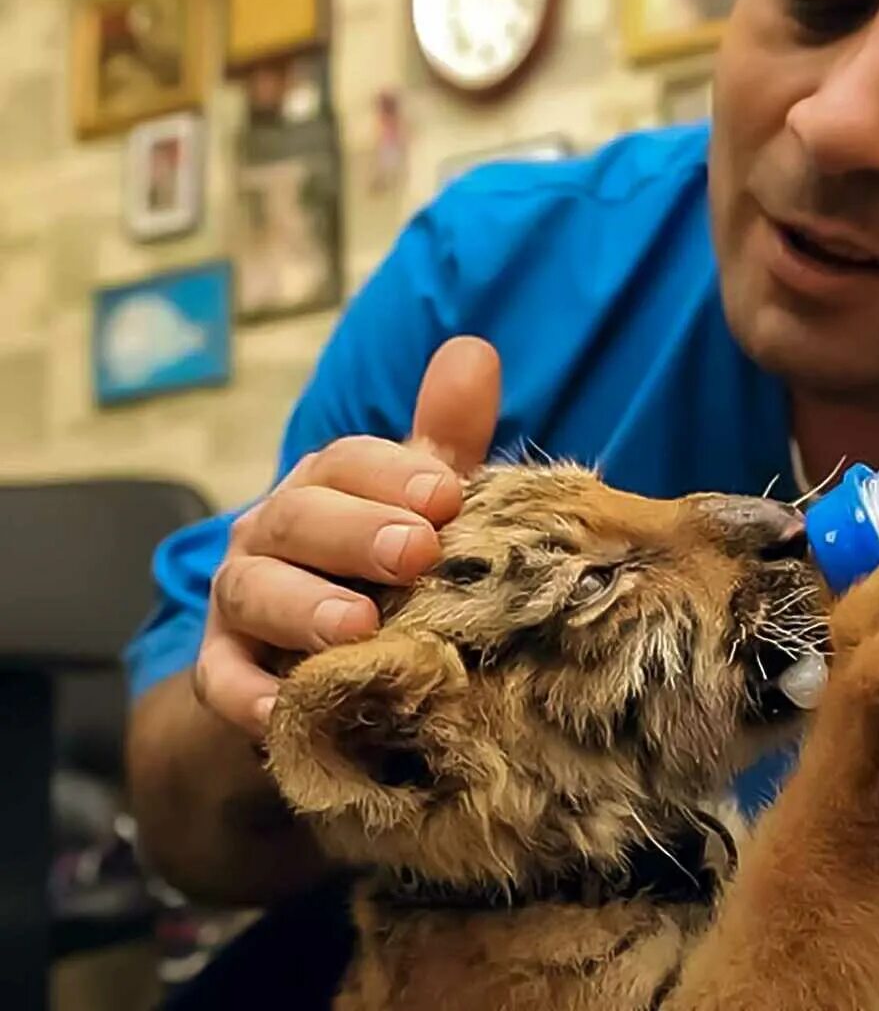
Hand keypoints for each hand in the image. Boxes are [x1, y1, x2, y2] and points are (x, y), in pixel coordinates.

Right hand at [194, 337, 501, 736]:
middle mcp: (273, 533)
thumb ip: (445, 438)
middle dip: (356, 532)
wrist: (335, 661)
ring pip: (254, 592)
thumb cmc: (392, 568)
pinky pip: (223, 681)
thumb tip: (475, 350)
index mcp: (325, 485)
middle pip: (299, 518)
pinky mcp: (224, 670)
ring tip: (357, 627)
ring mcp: (242, 601)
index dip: (393, 474)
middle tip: (417, 552)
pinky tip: (285, 708)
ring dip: (304, 608)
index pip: (347, 462)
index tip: (448, 495)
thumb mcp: (424, 504)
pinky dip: (248, 695)